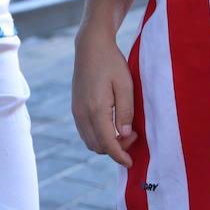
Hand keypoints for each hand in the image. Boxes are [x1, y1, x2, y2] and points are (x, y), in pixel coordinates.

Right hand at [72, 30, 136, 166]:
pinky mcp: (75, 108)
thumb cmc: (112, 63)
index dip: (120, 156)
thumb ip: (126, 112)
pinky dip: (98, 136)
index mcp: (95, 109)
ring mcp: (76, 111)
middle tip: (133, 135)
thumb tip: (124, 136)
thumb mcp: (125, 85)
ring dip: (106, 144)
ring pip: (90, 141)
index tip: (131, 163)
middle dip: (116, 149)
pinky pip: (85, 132)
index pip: (107, 144)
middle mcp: (82, 114)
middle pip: (97, 146)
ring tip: (124, 131)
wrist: (91, 46)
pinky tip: (112, 126)